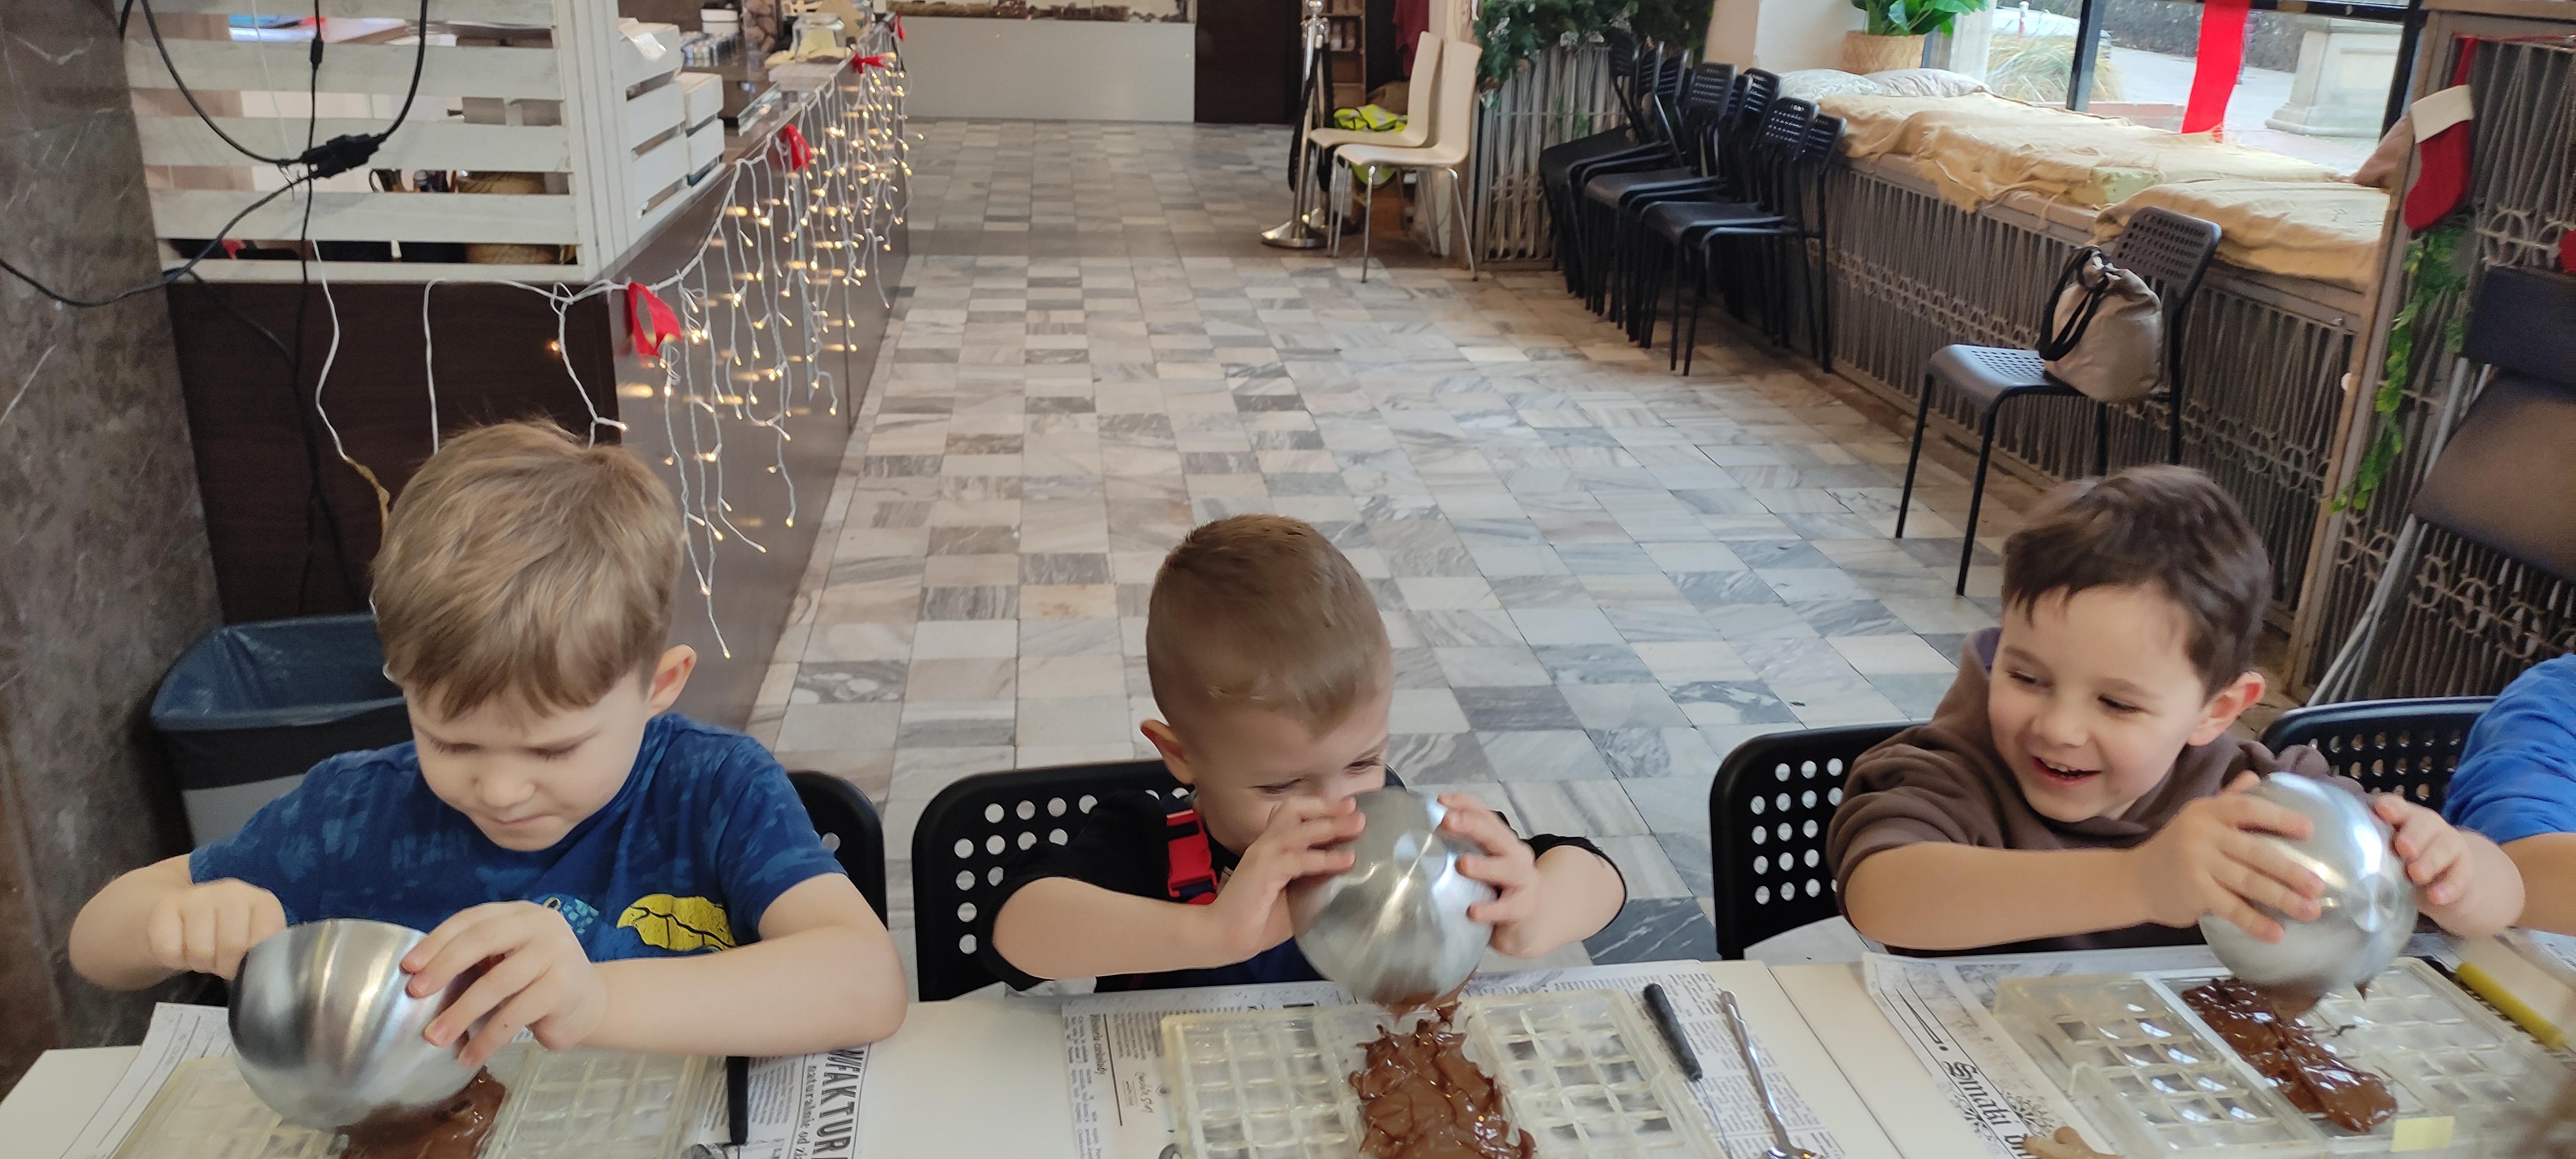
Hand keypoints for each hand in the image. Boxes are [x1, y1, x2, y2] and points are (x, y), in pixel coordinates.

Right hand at [145, 879, 285, 979]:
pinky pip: (169, 950)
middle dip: (224, 966)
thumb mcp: (255, 940)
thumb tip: (263, 972)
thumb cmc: (230, 933)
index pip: (265, 939)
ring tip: (203, 954)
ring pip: (200, 951)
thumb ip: (264, 952)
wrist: (188, 911)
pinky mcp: (166, 906)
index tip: (245, 962)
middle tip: (221, 962)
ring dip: (200, 963)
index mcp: (262, 902)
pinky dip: (174, 959)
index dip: (252, 962)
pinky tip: (182, 949)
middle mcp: (232, 892)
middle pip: (232, 947)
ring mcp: (198, 896)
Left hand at [403, 902, 606, 1066]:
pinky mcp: (563, 989)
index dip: (437, 941)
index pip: (472, 919)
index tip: (408, 967)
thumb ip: (477, 956)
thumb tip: (418, 977)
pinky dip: (488, 1038)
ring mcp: (556, 954)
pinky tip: (469, 1056)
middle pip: (484, 939)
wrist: (589, 1003)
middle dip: (445, 966)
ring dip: (461, 1011)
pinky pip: (516, 1015)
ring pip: (498, 981)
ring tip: (435, 1037)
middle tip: (416, 993)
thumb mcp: (508, 958)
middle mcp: (541, 926)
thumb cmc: (536, 980)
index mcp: (521, 913)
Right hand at [1199, 796, 1361, 964]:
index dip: (1320, 809)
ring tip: (1357, 826)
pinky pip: (1299, 859)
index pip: (1293, 814)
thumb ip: (1313, 881)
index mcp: (1270, 847)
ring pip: (1300, 829)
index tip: (1348, 809)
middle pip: (1295, 809)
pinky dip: (1325, 858)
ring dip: (1331, 826)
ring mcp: (1264, 854)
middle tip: (1355, 811)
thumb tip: (1344, 873)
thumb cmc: (1258, 921)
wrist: (1224, 936)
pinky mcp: (1265, 869)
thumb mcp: (1294, 897)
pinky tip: (1346, 860)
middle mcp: (1266, 844)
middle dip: (1328, 808)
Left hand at [1437, 794, 1546, 956]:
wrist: (1528, 925)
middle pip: (1496, 834)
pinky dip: (1491, 909)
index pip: (1485, 815)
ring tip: (1462, 864)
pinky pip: (1509, 908)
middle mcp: (1516, 855)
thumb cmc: (1496, 893)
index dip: (1465, 804)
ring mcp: (1524, 881)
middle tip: (1447, 820)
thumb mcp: (1479, 870)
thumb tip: (1415, 846)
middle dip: (1472, 824)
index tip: (1440, 800)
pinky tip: (1472, 911)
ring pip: (1508, 868)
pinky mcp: (1525, 909)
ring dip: (1484, 865)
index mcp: (1502, 841)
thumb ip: (1457, 856)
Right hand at [2126, 772, 2324, 942]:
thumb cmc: (2177, 848)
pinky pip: (2231, 908)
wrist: (2135, 879)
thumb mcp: (2198, 818)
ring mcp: (2196, 862)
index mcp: (2208, 811)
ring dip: (2283, 898)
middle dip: (2290, 869)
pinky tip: (2276, 934)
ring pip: (2248, 881)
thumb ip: (2228, 799)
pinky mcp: (2193, 891)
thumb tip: (2256, 777)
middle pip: (2254, 851)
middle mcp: (2201, 833)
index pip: (2247, 808)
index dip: (2279, 817)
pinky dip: (2255, 922)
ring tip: (2311, 910)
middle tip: (2318, 885)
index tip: (2309, 830)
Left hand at [2375, 795, 2473, 907]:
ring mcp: (2450, 846)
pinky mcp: (2465, 869)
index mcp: (2404, 818)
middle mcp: (2429, 827)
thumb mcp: (2386, 854)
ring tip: (2416, 875)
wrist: (2442, 884)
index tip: (2382, 810)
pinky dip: (2448, 887)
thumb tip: (2342, 856)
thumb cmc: (2402, 863)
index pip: (2397, 807)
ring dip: (2430, 861)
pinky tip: (2436, 897)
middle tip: (2402, 848)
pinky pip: (2460, 876)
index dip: (2391, 807)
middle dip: (2413, 835)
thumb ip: (2370, 849)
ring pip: (2444, 848)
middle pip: (2424, 824)